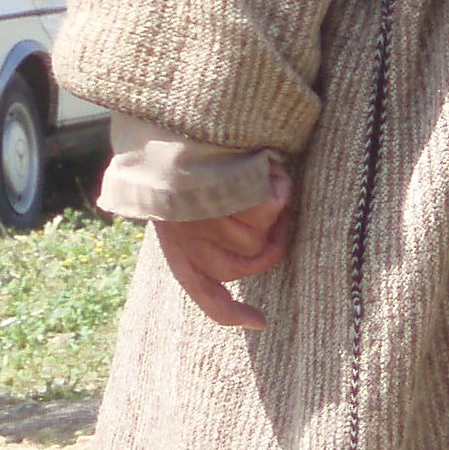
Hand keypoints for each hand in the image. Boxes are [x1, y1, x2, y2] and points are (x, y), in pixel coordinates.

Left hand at [155, 168, 291, 330]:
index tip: (260, 323)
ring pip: (262, 238)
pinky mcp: (233, 204)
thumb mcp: (178, 201)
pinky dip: (278, 185)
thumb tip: (249, 244)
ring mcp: (214, 226)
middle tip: (279, 216)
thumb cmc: (177, 158)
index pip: (206, 295)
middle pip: (248, 266)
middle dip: (271, 246)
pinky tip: (267, 166)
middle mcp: (193, 244)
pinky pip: (271, 209)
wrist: (169, 126)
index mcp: (177, 248)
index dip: (233, 313)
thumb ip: (202, 227)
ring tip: (263, 174)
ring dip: (272, 209)